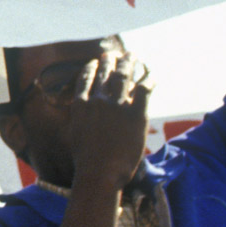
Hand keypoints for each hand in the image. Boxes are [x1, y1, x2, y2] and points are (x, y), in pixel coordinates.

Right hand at [65, 51, 153, 191]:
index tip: (96, 61)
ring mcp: (117, 105)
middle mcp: (97, 101)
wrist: (100, 173)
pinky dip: (148, 78)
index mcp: (81, 105)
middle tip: (115, 53)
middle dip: (110, 60)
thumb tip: (79, 119)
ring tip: (132, 55)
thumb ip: (79, 121)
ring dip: (129, 62)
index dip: (92, 67)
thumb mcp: (74, 137)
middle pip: (105, 73)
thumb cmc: (85, 163)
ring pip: (124, 75)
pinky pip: (144, 88)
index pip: (86, 78)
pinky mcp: (136, 113)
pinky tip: (151, 73)